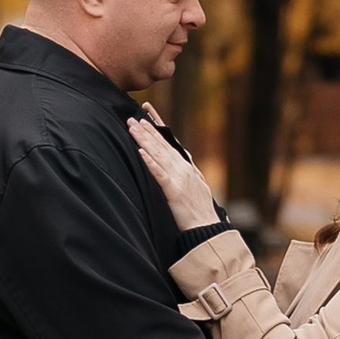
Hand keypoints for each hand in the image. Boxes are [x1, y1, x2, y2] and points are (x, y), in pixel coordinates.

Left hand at [127, 115, 220, 231]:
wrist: (207, 227)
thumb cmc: (200, 210)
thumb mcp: (196, 185)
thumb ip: (187, 170)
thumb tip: (180, 157)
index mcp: (187, 166)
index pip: (170, 140)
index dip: (158, 124)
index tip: (147, 111)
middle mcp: (183, 168)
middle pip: (162, 144)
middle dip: (146, 130)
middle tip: (132, 117)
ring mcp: (179, 178)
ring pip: (158, 155)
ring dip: (144, 140)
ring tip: (132, 128)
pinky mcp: (174, 191)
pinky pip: (159, 174)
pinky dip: (150, 162)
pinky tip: (140, 152)